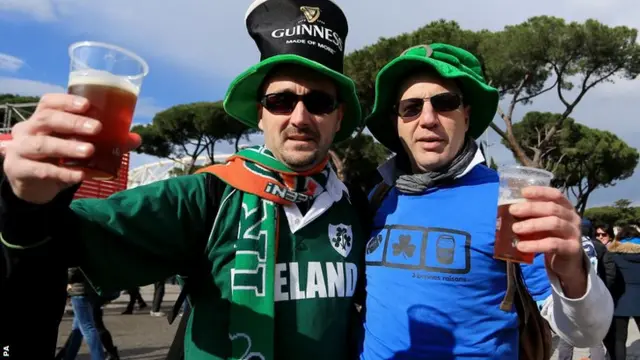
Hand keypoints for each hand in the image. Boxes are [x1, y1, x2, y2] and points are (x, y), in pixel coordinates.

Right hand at [3, 93, 141, 204]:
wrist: (32, 183)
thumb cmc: (57, 157)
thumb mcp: (76, 146)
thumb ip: (104, 141)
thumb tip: (136, 138)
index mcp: (41, 118)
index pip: (49, 102)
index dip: (66, 101)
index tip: (87, 105)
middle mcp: (28, 129)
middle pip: (47, 120)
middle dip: (73, 123)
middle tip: (96, 128)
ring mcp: (20, 149)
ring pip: (43, 145)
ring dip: (68, 147)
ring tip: (90, 151)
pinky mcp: (19, 169)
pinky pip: (42, 170)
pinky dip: (63, 172)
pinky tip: (80, 175)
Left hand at [508, 186, 586, 296]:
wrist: (567, 263)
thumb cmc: (551, 238)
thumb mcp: (543, 225)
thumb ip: (532, 217)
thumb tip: (510, 210)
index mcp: (566, 208)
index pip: (555, 195)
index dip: (540, 192)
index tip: (523, 192)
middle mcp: (573, 218)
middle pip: (552, 208)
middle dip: (531, 208)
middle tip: (513, 210)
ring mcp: (574, 233)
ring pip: (554, 223)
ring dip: (532, 224)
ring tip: (515, 228)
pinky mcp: (572, 248)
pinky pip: (553, 244)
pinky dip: (535, 244)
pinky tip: (521, 246)